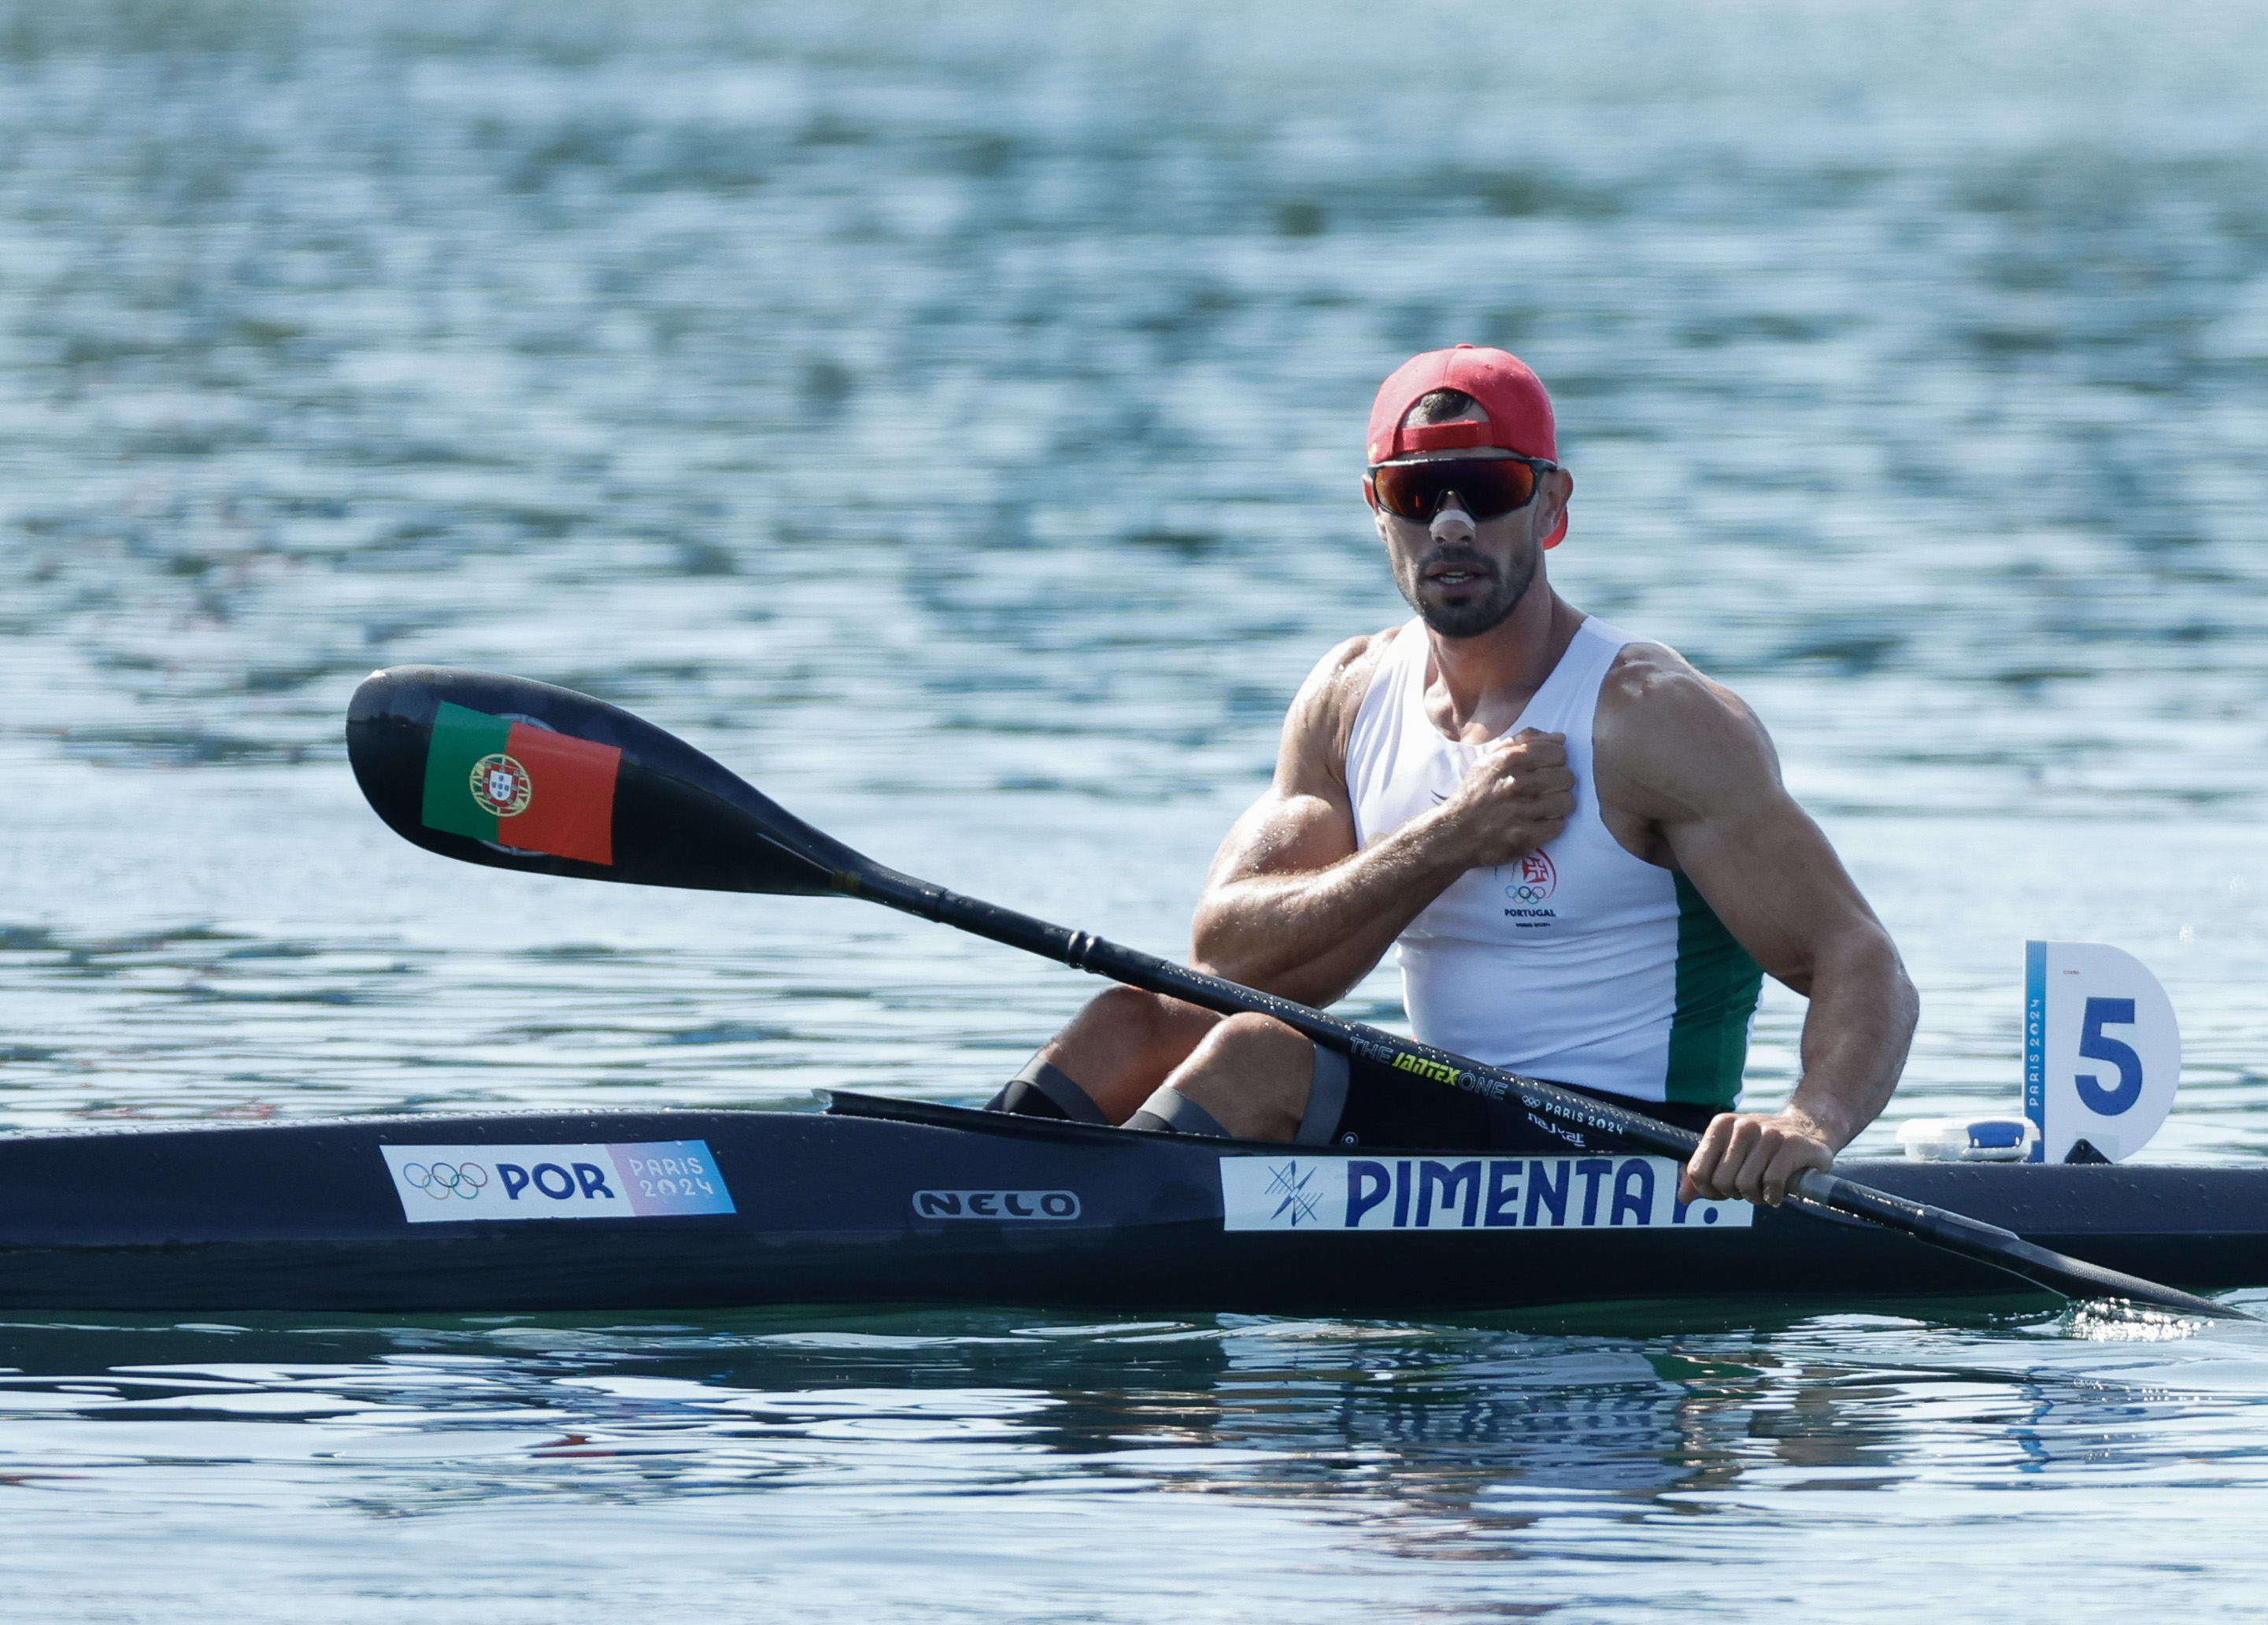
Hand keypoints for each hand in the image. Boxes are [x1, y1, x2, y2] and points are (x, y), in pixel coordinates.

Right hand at [1432, 729, 1573, 867]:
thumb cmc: (1476, 793)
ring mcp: (1520, 812)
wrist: (1455, 832)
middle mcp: (1515, 784)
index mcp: (1508, 760)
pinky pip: (1558, 826)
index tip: (1547, 768)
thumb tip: (1560, 738)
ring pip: (1567, 801)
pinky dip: (1551, 826)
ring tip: (1543, 807)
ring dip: (1558, 805)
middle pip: (1567, 776)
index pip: (1558, 752)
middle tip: (1546, 790)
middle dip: (1560, 783)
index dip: (1556, 760)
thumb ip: (1523, 743)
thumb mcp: (1489, 760)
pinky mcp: (1524, 838)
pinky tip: (1537, 823)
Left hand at [1680, 1110, 1833, 1205]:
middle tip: (1751, 1188)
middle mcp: (1743, 1125)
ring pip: (1746, 1185)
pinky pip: (1771, 1185)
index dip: (1709, 1191)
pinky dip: (1774, 1197)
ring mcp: (1768, 1134)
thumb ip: (1704, 1174)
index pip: (1698, 1171)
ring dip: (1756, 1197)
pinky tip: (1779, 1191)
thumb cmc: (1764, 1148)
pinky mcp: (1792, 1146)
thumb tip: (1682, 1197)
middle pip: (1722, 1182)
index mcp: (1721, 1125)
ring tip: (1765, 1188)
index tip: (1725, 1191)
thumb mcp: (1731, 1155)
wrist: (1810, 1129)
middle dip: (1736, 1194)